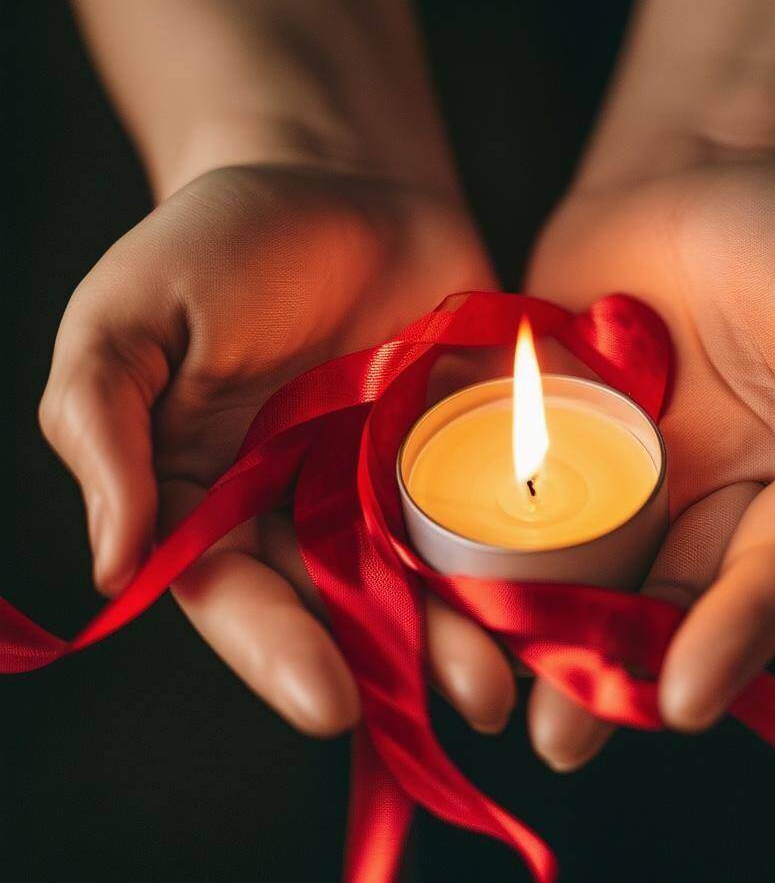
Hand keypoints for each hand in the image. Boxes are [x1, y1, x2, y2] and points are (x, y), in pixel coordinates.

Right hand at [39, 164, 515, 736]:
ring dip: (478, 625)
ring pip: (431, 576)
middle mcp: (305, 511)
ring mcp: (393, 484)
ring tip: (525, 672)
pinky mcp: (463, 448)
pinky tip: (564, 585)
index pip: (239, 596)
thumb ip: (102, 429)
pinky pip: (493, 509)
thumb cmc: (218, 243)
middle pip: (352, 608)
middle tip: (473, 701)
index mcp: (212, 500)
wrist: (338, 178)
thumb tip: (114, 565)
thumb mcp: (128, 318)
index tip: (329, 704)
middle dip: (407, 660)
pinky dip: (524, 549)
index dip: (279, 652)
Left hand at [524, 159, 774, 768]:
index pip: (764, 580)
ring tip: (489, 692)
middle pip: (657, 601)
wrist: (700, 164)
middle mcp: (700, 500)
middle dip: (613, 673)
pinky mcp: (543, 430)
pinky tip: (434, 584)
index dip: (729, 639)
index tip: (683, 703)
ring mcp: (615, 471)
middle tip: (562, 740)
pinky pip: (509, 493)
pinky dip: (474, 537)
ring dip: (533, 629)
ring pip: (574, 567)